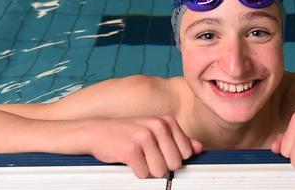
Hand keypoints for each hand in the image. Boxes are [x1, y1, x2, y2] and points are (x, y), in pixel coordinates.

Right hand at [87, 115, 202, 177]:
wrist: (95, 132)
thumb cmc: (127, 133)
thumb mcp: (154, 132)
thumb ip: (177, 139)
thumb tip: (198, 147)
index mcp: (167, 121)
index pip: (186, 152)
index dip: (173, 158)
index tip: (161, 153)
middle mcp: (158, 126)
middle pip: (175, 164)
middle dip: (162, 166)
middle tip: (148, 157)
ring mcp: (144, 137)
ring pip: (161, 171)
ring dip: (149, 170)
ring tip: (139, 158)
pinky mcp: (130, 150)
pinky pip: (144, 174)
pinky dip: (137, 172)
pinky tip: (129, 161)